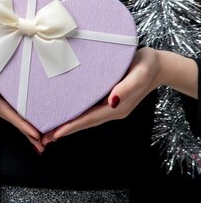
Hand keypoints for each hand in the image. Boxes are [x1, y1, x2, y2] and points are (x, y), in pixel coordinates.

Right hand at [0, 33, 44, 151]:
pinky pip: (5, 104)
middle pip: (8, 117)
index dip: (21, 124)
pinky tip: (24, 114)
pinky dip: (16, 113)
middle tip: (42, 144)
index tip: (35, 134)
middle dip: (24, 130)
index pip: (5, 112)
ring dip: (21, 124)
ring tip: (37, 135)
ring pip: (7, 112)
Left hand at [42, 47, 161, 145]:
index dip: (72, 126)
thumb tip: (112, 101)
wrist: (159, 64)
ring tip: (50, 131)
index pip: (90, 119)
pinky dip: (77, 116)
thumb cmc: (148, 65)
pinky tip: (66, 115)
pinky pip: (90, 111)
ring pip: (86, 118)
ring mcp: (111, 106)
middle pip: (85, 123)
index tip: (56, 133)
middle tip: (44, 138)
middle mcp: (113, 110)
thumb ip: (127, 87)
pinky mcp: (109, 99)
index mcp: (118, 107)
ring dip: (69, 125)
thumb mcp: (140, 73)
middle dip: (65, 130)